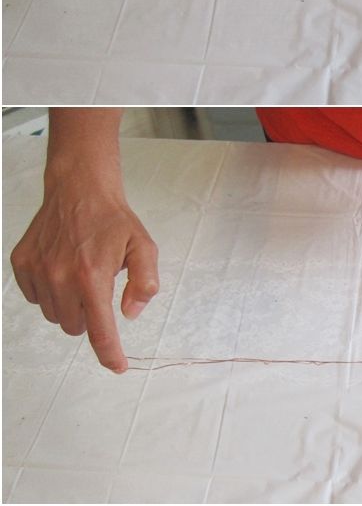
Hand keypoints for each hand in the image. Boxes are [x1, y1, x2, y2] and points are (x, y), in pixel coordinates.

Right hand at [10, 175, 158, 372]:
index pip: (100, 329)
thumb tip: (130, 313)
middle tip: (98, 288)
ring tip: (81, 274)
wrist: (79, 189)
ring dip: (69, 305)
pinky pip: (36, 298)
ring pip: (54, 315)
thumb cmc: (113, 220)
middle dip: (90, 316)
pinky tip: (62, 268)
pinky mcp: (22, 264)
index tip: (117, 366)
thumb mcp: (143, 247)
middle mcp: (61, 277)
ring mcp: (37, 271)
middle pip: (75, 326)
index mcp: (93, 276)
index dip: (109, 353)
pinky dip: (50, 292)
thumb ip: (144, 282)